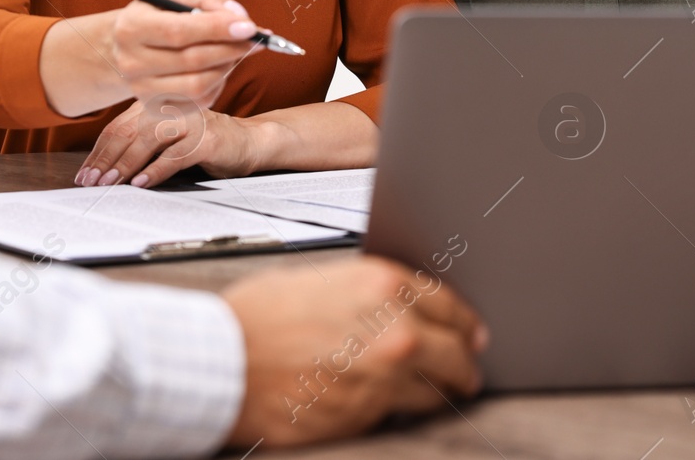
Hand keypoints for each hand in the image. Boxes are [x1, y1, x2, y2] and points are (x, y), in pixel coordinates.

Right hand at [39, 0, 261, 120]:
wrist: (133, 44)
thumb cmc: (164, 14)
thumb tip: (239, 17)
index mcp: (131, 28)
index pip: (179, 32)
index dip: (217, 30)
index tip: (249, 27)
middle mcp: (131, 63)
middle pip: (192, 61)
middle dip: (231, 48)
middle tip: (256, 38)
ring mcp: (141, 90)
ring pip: (198, 86)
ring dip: (227, 67)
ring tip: (236, 50)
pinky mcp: (156, 108)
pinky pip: (199, 102)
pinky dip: (219, 84)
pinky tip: (219, 67)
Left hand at [75, 95, 263, 187]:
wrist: (249, 141)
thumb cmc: (204, 141)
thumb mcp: (168, 137)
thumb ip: (141, 141)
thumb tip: (103, 168)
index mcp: (157, 103)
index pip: (118, 126)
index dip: (98, 151)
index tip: (85, 174)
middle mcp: (171, 106)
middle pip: (127, 132)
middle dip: (105, 160)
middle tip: (91, 183)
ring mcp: (189, 120)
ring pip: (147, 141)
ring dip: (125, 164)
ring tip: (110, 184)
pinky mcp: (206, 138)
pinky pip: (175, 155)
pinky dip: (155, 171)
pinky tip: (141, 183)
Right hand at [222, 257, 488, 448]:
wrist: (223, 361)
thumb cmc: (259, 317)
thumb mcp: (323, 281)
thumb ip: (370, 295)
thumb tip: (401, 309)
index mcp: (384, 284)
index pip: (450, 305)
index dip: (465, 322)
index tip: (472, 333)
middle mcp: (395, 328)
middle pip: (457, 351)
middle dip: (464, 362)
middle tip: (468, 369)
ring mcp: (385, 375)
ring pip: (436, 389)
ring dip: (437, 390)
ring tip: (437, 391)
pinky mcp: (367, 413)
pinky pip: (400, 412)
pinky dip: (400, 408)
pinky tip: (389, 401)